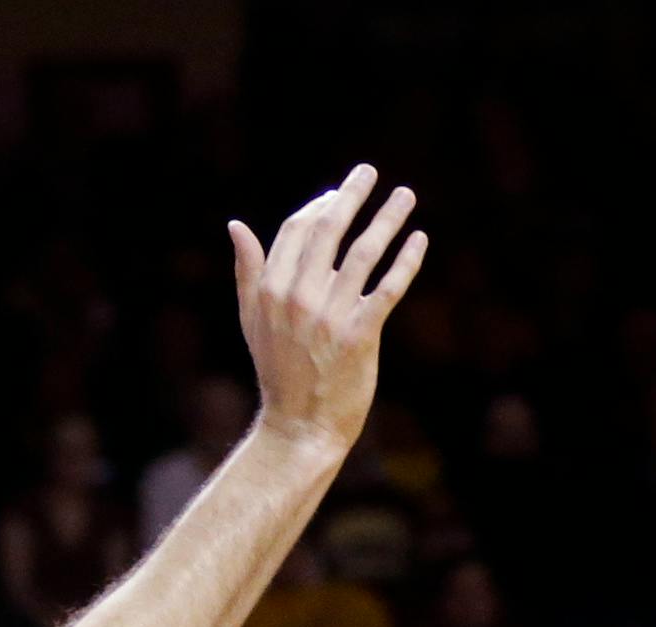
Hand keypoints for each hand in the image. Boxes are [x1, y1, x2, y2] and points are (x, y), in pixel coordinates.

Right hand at [234, 165, 426, 453]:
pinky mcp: (360, 336)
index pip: (297, 230)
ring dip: (387, 219)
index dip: (319, 206)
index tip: (339, 193)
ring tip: (405, 196)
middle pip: (329, 231)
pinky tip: (419, 240)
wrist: (299, 426)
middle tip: (369, 171)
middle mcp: (299, 299)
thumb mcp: (252, 320)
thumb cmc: (278, 371)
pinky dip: (406, 261)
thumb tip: (236, 226)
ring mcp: (330, 317)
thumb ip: (248, 272)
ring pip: (363, 253)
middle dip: (351, 195)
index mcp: (271, 290)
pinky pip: (388, 288)